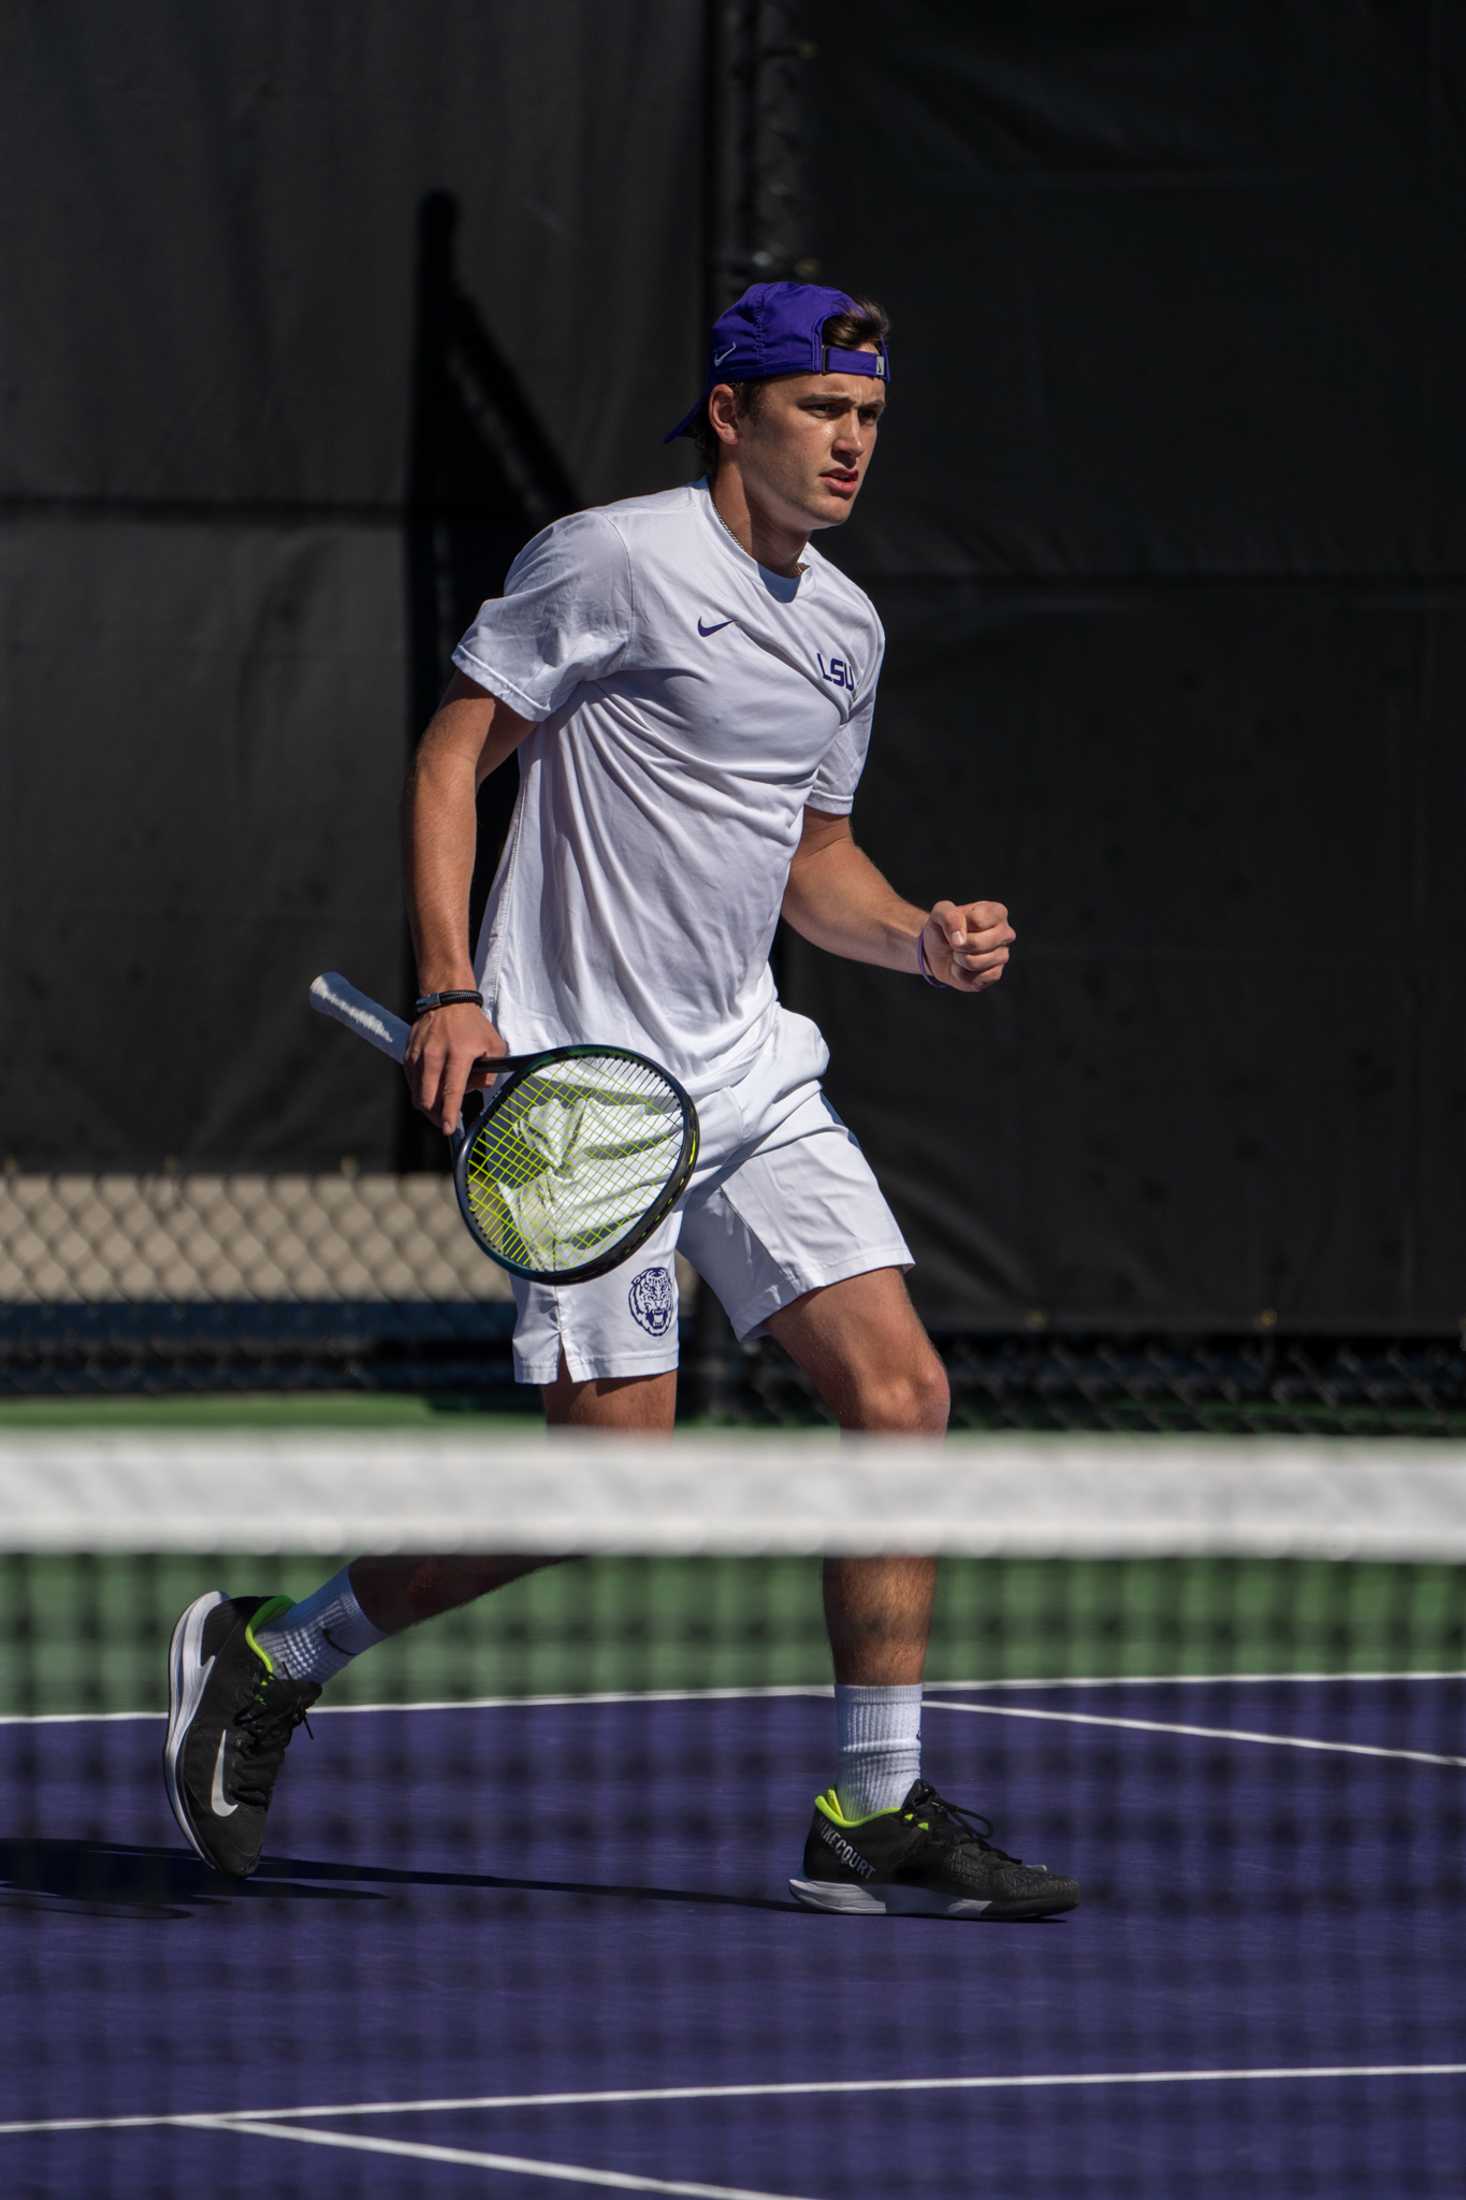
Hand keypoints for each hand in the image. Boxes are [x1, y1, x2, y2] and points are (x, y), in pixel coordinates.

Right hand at [404, 1002, 508, 1131]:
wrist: (448, 1001)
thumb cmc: (473, 1025)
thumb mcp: (494, 1045)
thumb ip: (491, 1072)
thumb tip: (479, 1090)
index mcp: (458, 1054)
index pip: (451, 1091)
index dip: (448, 1113)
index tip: (447, 1128)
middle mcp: (435, 1055)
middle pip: (427, 1098)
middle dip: (435, 1116)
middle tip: (443, 1120)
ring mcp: (418, 1055)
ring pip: (417, 1093)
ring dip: (427, 1104)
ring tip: (440, 1102)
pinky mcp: (408, 1054)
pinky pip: (411, 1082)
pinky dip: (420, 1090)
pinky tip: (431, 1087)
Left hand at [922, 900, 1014, 993]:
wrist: (938, 952)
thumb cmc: (944, 928)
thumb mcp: (940, 913)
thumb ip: (948, 916)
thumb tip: (959, 938)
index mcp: (997, 912)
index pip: (977, 920)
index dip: (959, 926)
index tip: (956, 926)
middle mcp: (1005, 933)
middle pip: (977, 943)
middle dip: (958, 946)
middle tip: (955, 943)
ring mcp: (1003, 955)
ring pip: (975, 962)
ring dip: (959, 960)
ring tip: (959, 954)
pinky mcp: (996, 974)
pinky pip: (977, 978)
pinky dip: (962, 974)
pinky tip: (963, 966)